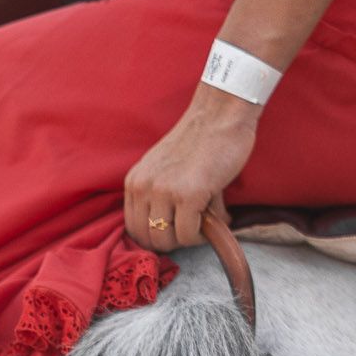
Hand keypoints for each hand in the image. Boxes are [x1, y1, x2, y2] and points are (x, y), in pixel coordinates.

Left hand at [124, 85, 259, 252]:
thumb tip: (176, 231)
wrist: (221, 114)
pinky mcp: (189, 194)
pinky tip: (219, 216)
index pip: (133, 228)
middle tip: (195, 228)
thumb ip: (161, 195)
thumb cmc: (200, 140)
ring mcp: (165, 191)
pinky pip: (190, 233)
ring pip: (168, 240)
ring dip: (190, 238)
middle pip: (148, 239)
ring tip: (208, 221)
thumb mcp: (165, 167)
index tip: (178, 231)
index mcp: (135, 181)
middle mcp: (143, 187)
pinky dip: (205, 233)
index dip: (158, 235)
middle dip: (174, 240)